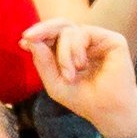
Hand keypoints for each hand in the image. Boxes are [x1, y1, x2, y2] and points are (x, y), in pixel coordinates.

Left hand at [28, 8, 136, 137]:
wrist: (109, 112)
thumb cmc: (84, 100)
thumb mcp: (55, 83)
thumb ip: (43, 62)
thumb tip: (29, 40)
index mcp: (73, 51)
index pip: (55, 35)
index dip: (39, 34)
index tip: (23, 42)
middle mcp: (87, 43)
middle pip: (61, 25)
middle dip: (43, 30)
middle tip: (29, 37)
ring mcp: (100, 40)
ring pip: (69, 31)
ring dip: (63, 54)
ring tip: (69, 75)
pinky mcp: (113, 40)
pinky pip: (83, 33)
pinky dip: (76, 49)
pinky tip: (81, 65)